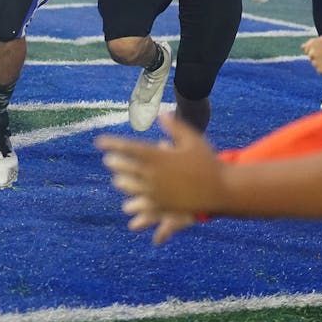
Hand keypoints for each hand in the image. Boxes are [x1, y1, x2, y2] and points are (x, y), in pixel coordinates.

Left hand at [96, 112, 224, 244]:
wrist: (221, 190)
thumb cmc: (208, 161)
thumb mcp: (192, 139)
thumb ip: (175, 126)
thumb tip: (160, 114)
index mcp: (160, 157)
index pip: (130, 148)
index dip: (113, 144)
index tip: (100, 141)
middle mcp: (155, 175)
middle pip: (128, 167)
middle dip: (116, 162)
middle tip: (107, 159)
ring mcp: (158, 192)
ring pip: (133, 187)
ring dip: (123, 182)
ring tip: (117, 180)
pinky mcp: (163, 206)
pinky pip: (144, 204)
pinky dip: (136, 201)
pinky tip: (131, 203)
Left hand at [301, 36, 321, 74]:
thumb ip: (316, 43)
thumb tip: (310, 45)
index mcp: (312, 44)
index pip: (305, 47)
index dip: (310, 49)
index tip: (315, 50)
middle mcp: (311, 53)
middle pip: (311, 56)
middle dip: (316, 56)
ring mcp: (315, 62)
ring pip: (315, 64)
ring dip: (321, 63)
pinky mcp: (320, 70)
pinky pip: (321, 70)